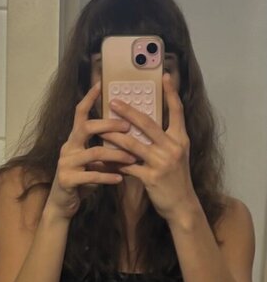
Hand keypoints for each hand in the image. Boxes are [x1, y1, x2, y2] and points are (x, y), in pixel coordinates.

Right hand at [46, 81, 138, 219]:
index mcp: (74, 140)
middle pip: (86, 128)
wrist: (62, 204)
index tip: (100, 85)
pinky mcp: (67, 180)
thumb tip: (126, 136)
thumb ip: (103, 149)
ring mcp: (65, 163)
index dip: (88, 99)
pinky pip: (91, 175)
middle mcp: (67, 148)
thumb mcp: (91, 162)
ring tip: (132, 159)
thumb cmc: (81, 180)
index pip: (79, 114)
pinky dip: (107, 177)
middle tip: (128, 126)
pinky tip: (121, 178)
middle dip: (109, 125)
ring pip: (93, 153)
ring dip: (115, 155)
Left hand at [103, 73, 198, 222]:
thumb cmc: (176, 178)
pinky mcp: (151, 178)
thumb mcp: (176, 155)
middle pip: (148, 124)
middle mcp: (173, 148)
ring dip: (114, 136)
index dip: (172, 93)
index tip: (166, 76)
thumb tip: (146, 123)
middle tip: (114, 102)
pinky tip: (102, 159)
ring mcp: (162, 163)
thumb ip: (165, 139)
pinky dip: (113, 162)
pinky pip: (127, 166)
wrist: (182, 204)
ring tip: (100, 129)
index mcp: (180, 139)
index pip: (177, 111)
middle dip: (129, 112)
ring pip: (133, 145)